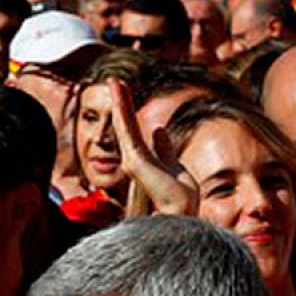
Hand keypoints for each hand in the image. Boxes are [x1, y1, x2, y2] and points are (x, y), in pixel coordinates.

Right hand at [107, 78, 196, 215]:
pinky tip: (119, 91)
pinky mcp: (134, 158)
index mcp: (142, 161)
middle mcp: (133, 160)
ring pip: (124, 124)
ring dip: (119, 101)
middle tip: (115, 83)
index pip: (132, 132)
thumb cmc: (180, 197)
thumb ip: (164, 148)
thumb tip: (160, 130)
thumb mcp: (174, 165)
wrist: (181, 214)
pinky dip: (122, 107)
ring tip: (114, 81)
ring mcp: (132, 159)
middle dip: (121, 103)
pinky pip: (127, 127)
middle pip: (125, 125)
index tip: (125, 95)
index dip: (128, 113)